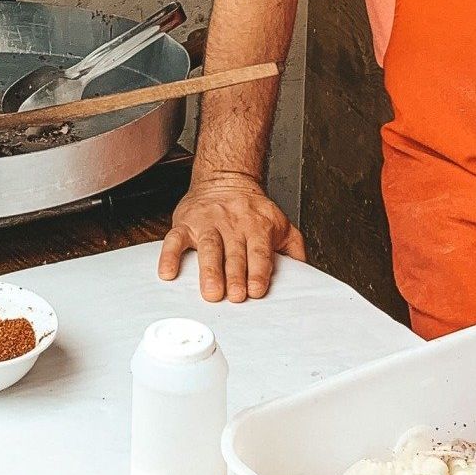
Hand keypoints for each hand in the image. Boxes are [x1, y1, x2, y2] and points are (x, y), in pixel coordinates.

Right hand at [158, 169, 305, 301]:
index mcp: (257, 225)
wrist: (225, 178)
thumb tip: (306, 274)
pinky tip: (168, 273)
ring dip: (209, 270)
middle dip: (235, 275)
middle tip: (235, 296)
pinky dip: (170, 256)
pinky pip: (175, 239)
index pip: (259, 250)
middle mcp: (232, 223)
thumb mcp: (280, 223)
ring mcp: (208, 223)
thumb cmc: (252, 209)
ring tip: (212, 291)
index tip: (257, 289)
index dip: (258, 271)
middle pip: (234, 252)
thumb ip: (294, 248)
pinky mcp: (186, 223)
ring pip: (208, 247)